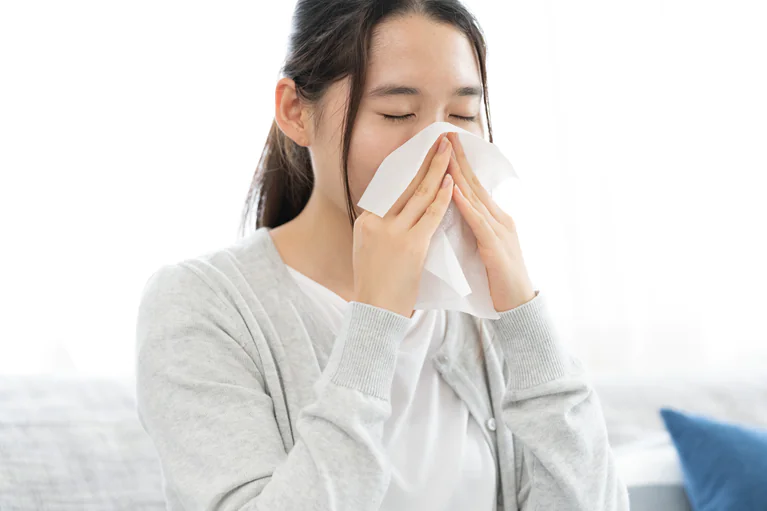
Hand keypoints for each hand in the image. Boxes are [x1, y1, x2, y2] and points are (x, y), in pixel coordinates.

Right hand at [352, 134, 454, 317]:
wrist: (375, 312)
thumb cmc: (376, 286)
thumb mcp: (369, 251)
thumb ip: (381, 229)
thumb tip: (395, 213)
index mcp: (366, 222)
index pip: (391, 189)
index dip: (408, 169)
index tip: (421, 153)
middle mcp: (377, 222)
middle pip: (405, 185)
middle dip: (425, 160)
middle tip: (438, 139)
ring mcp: (393, 232)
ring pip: (419, 194)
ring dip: (437, 169)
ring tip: (449, 150)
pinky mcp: (411, 245)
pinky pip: (431, 215)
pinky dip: (442, 196)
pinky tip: (452, 181)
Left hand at [445, 132, 535, 312]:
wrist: (520, 307)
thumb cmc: (498, 282)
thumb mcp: (483, 249)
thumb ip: (472, 231)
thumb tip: (453, 216)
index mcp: (494, 219)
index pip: (473, 187)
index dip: (459, 166)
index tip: (444, 146)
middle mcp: (499, 219)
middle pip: (475, 184)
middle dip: (458, 160)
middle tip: (444, 135)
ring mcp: (500, 231)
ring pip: (475, 198)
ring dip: (459, 175)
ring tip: (445, 154)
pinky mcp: (496, 247)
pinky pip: (478, 222)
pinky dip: (464, 205)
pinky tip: (453, 191)